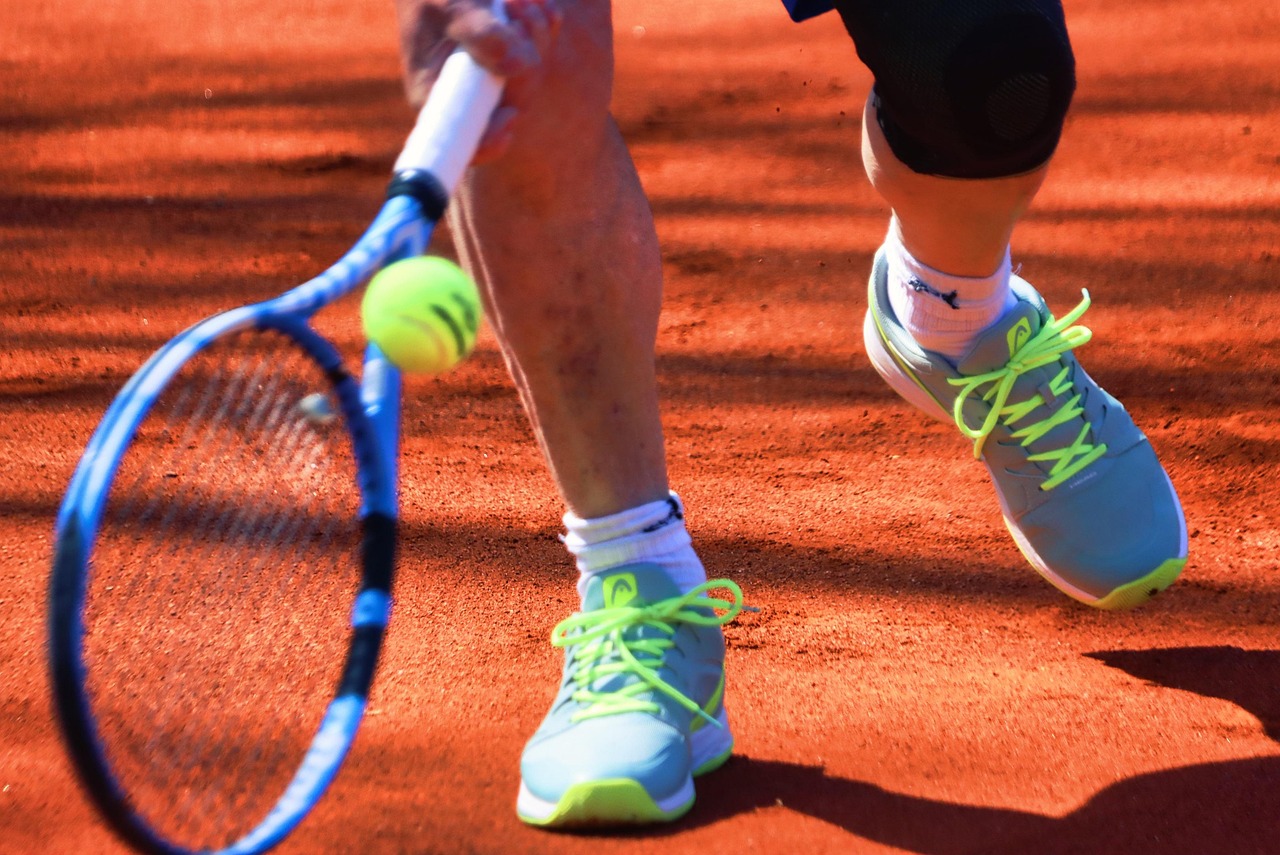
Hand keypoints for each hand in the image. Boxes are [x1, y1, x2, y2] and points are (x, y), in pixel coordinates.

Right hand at [395, 0, 561, 161]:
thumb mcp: (447, 8)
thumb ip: (477, 33)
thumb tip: (516, 66)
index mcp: (439, 98)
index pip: (465, 141)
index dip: (490, 140)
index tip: (510, 115)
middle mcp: (470, 96)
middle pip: (514, 102)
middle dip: (524, 58)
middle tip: (514, 12)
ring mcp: (495, 80)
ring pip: (533, 73)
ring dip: (534, 32)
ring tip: (514, 0)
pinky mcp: (514, 59)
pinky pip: (543, 50)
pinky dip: (544, 23)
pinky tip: (534, 3)